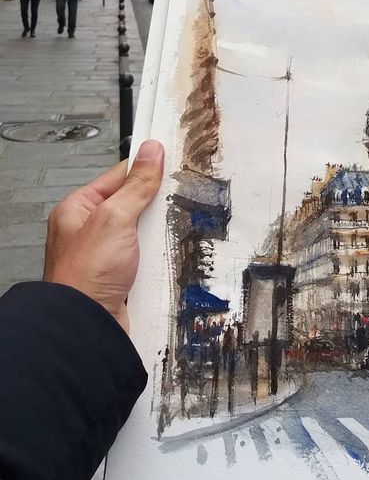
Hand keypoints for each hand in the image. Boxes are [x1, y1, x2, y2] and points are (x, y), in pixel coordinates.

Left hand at [43, 140, 163, 332]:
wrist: (86, 327)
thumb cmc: (85, 275)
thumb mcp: (114, 218)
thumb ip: (136, 185)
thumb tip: (151, 151)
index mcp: (78, 209)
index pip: (117, 177)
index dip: (144, 169)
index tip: (170, 161)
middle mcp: (89, 231)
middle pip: (131, 204)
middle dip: (154, 202)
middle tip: (179, 192)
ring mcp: (105, 254)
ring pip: (141, 231)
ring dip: (158, 230)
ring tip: (179, 222)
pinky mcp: (119, 276)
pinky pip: (144, 256)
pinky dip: (158, 253)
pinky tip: (171, 250)